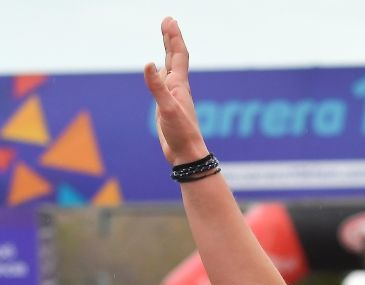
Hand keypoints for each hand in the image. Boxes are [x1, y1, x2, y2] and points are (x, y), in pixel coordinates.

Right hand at [142, 17, 209, 164]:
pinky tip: (158, 70)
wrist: (187, 155)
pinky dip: (160, 71)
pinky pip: (163, 82)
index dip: (173, 37)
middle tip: (168, 21)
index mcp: (179, 85)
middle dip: (171, 38)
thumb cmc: (180, 134)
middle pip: (174, 57)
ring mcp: (173, 96)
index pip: (177, 55)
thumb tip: (148, 63)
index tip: (169, 20)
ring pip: (169, 68)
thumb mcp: (166, 109)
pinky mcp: (168, 105)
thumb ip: (157, 87)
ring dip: (167, 51)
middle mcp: (178, 88)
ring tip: (166, 38)